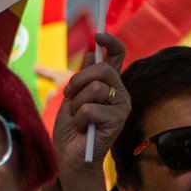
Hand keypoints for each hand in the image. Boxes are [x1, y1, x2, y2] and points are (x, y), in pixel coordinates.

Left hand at [50, 34, 128, 173]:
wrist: (70, 156)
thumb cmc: (71, 128)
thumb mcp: (73, 97)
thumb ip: (83, 77)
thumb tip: (91, 53)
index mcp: (109, 84)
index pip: (118, 56)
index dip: (111, 42)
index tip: (98, 35)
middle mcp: (120, 92)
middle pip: (102, 69)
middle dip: (78, 81)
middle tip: (69, 97)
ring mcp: (121, 106)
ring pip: (95, 88)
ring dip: (77, 104)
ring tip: (78, 118)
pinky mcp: (118, 120)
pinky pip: (90, 108)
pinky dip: (79, 118)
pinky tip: (83, 128)